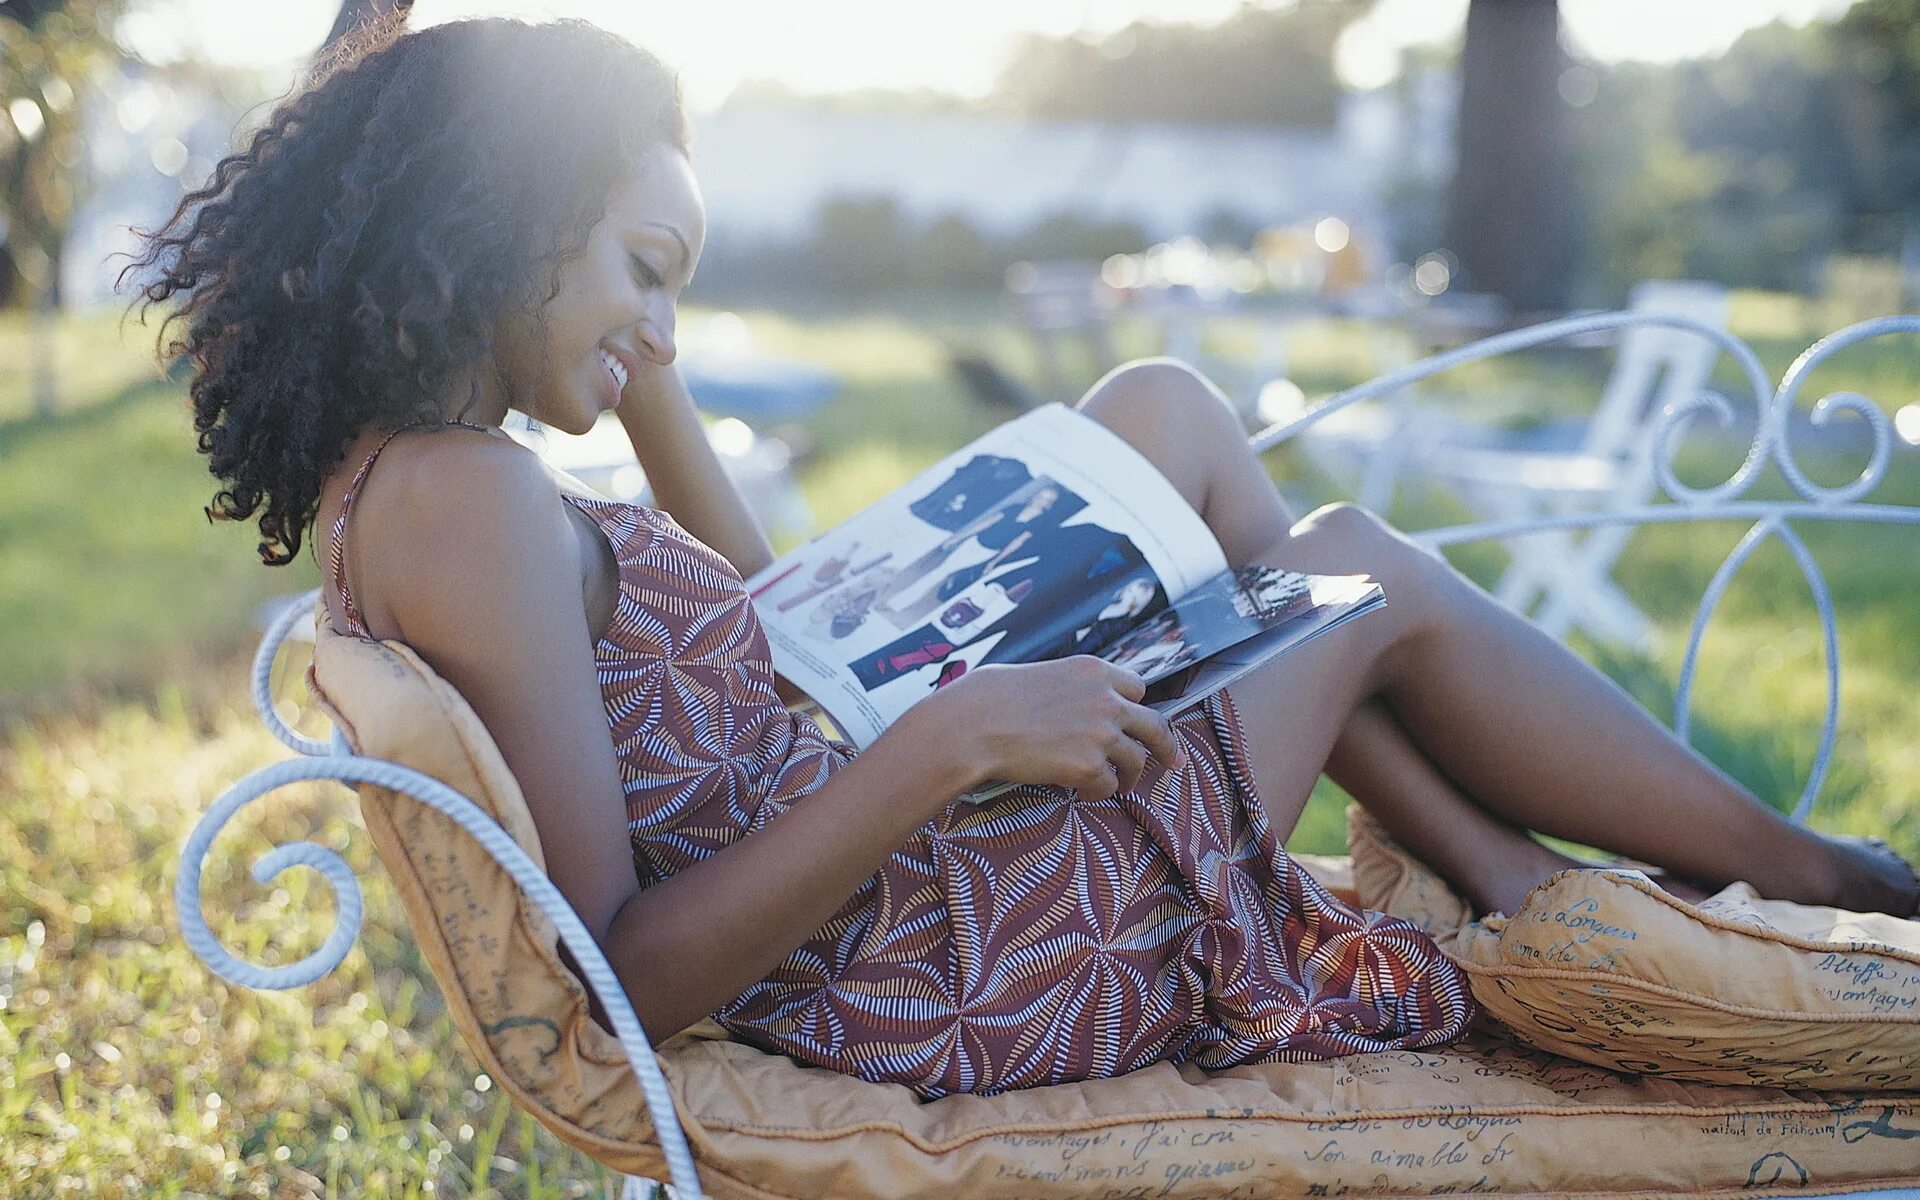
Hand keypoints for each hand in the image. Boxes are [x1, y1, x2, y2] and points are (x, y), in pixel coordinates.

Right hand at [900, 656, 1186, 801]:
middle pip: (1155, 724)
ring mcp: (1101, 733)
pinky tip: (1082, 791)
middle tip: (1174, 761)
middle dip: (1167, 745)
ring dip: (1129, 775)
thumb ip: (1068, 687)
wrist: (972, 725)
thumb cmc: (988, 698)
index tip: (1140, 721)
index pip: (1136, 687)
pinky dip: (1099, 791)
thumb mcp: (1037, 675)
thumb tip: (1070, 707)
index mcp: (1092, 670)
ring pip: (1136, 760)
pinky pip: (1109, 786)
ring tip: (1118, 785)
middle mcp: (1106, 698)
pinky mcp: (1090, 766)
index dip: (1135, 707)